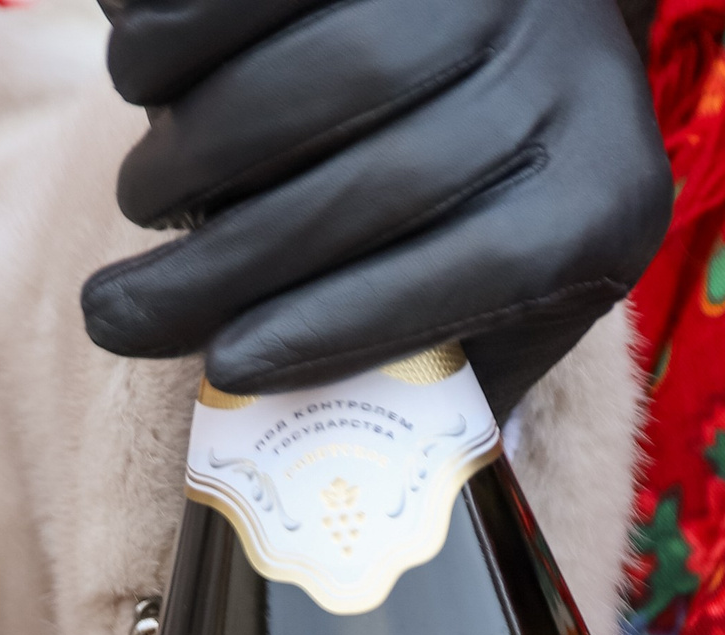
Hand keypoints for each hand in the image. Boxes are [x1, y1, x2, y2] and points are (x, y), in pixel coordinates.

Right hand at [82, 0, 672, 423]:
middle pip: (386, 182)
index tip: (225, 371)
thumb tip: (340, 495)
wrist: (548, 5)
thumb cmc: (498, 190)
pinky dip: (190, 27)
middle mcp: (577, 78)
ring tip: (139, 197)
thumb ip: (443, 377)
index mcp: (604, 204)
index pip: (470, 276)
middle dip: (231, 259)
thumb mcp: (509, 295)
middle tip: (121, 316)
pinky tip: (135, 76)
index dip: (334, 330)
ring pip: (332, 68)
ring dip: (201, 141)